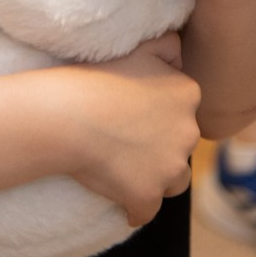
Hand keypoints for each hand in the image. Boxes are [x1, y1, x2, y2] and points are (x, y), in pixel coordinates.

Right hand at [63, 33, 199, 225]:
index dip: (162, 116)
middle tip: (127, 141)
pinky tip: (119, 202)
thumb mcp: (140, 46)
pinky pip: (145, 211)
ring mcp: (169, 167)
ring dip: (157, 178)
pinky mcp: (147, 196)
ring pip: (174, 181)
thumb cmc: (96, 77)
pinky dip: (134, 208)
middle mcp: (189, 132)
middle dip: (162, 147)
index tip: (136, 116)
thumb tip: (179, 55)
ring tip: (128, 170)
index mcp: (188, 94)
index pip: (185, 111)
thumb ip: (169, 45)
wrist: (66, 116)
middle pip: (182, 146)